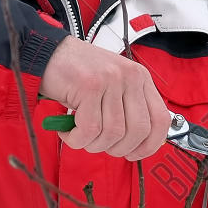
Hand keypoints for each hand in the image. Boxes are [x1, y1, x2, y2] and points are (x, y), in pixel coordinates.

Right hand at [40, 38, 170, 160]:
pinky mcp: (89, 87)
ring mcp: (110, 80)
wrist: (48, 53)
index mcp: (140, 77)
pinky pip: (89, 130)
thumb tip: (138, 145)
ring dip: (93, 143)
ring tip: (78, 134)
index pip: (160, 119)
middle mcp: (129, 77)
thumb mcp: (112, 86)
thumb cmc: (77, 74)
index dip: (150, 144)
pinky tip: (68, 131)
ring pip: (112, 133)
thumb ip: (128, 109)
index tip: (134, 154)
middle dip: (118, 148)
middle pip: (138, 130)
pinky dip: (77, 139)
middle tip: (100, 145)